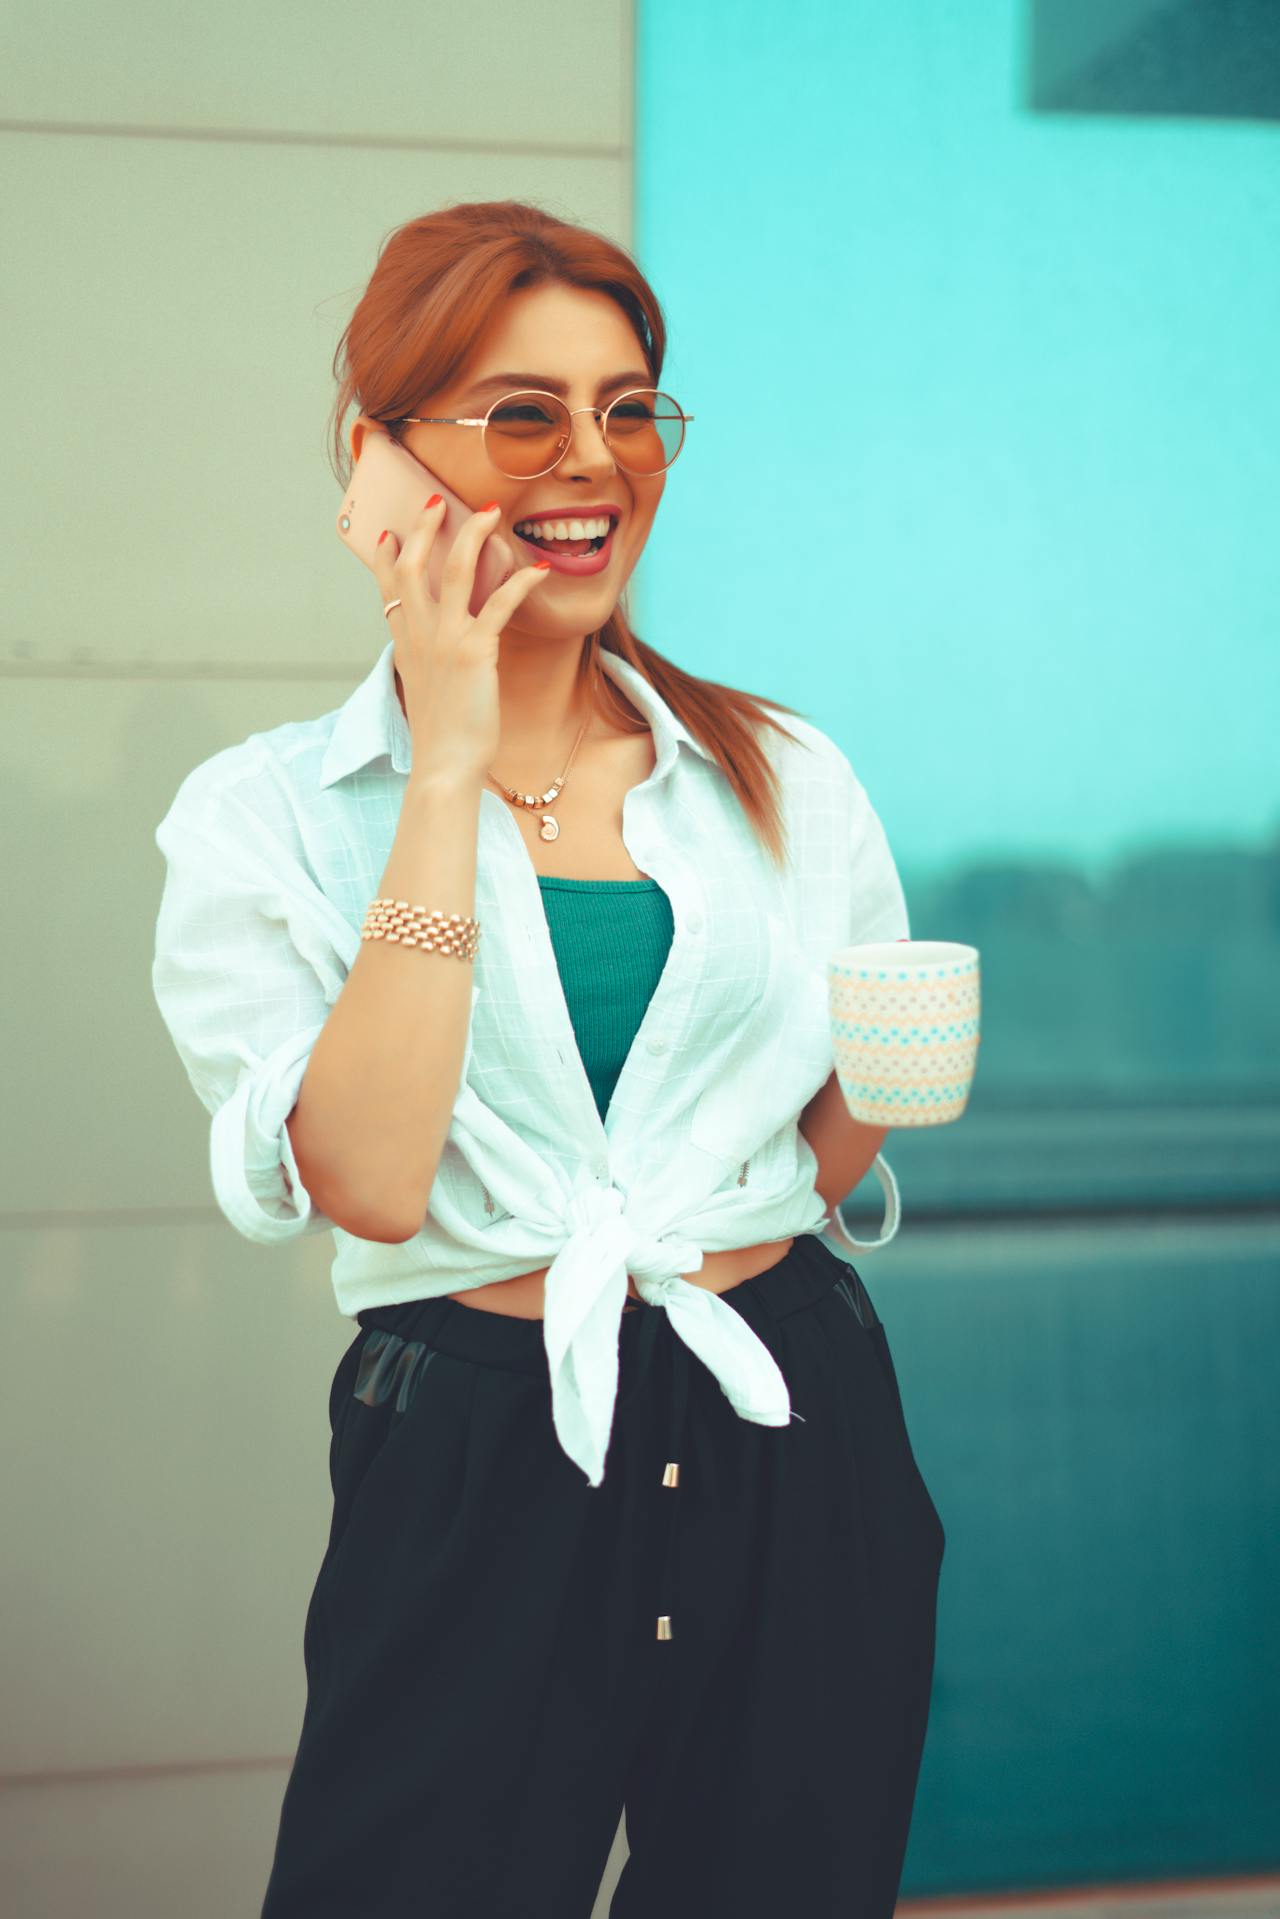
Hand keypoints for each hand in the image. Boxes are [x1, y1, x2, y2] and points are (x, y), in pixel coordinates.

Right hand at [372, 499, 550, 785]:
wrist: (444, 766)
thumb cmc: (442, 737)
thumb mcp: (425, 692)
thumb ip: (428, 665)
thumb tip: (440, 657)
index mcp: (405, 644)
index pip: (388, 589)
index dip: (387, 558)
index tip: (389, 535)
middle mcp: (419, 635)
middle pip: (415, 565)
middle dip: (426, 528)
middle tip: (438, 501)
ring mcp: (445, 640)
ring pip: (455, 571)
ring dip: (473, 535)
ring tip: (490, 511)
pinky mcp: (475, 651)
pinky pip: (500, 604)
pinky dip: (521, 582)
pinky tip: (539, 569)